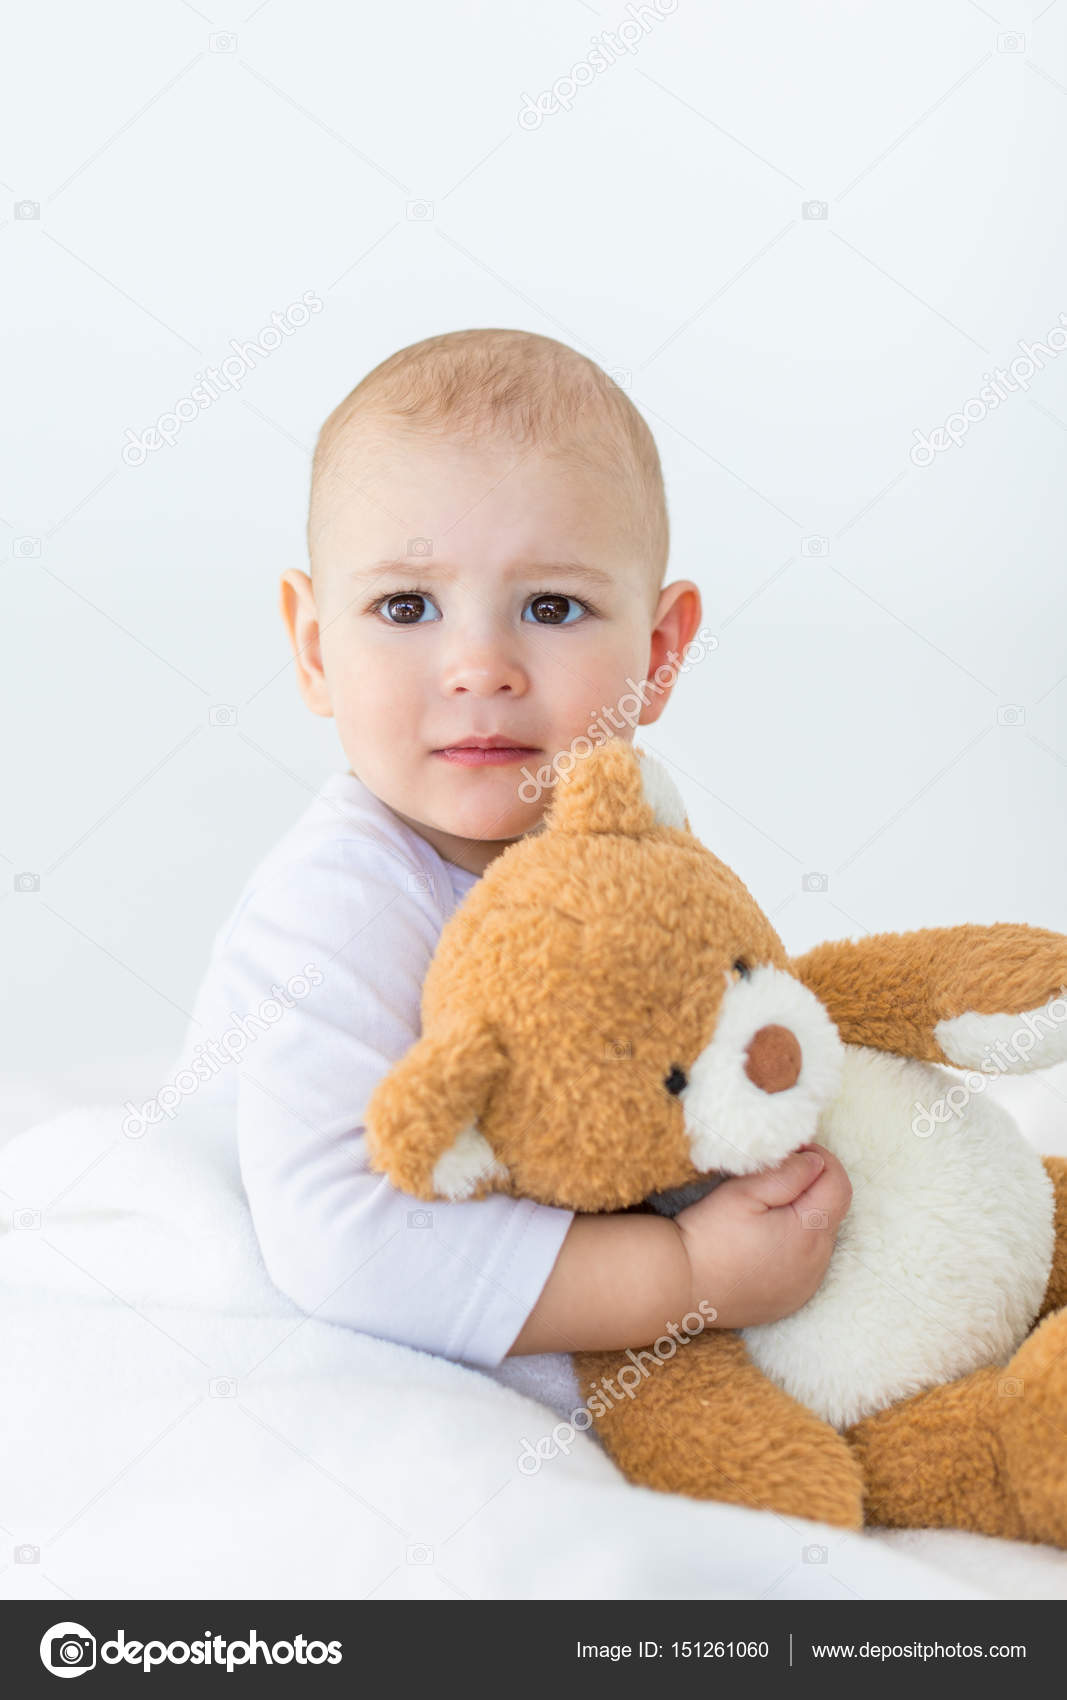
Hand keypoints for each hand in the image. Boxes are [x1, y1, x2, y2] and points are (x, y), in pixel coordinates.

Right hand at [674, 1142, 851, 1327]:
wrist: (679, 1285)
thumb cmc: (708, 1235)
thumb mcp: (744, 1192)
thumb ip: (788, 1173)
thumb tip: (817, 1162)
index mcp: (808, 1233)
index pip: (839, 1184)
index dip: (820, 1160)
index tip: (792, 1153)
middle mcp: (817, 1264)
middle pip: (833, 1211)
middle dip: (812, 1188)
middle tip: (775, 1177)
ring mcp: (806, 1286)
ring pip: (821, 1239)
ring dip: (804, 1218)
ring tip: (766, 1212)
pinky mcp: (792, 1300)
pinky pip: (808, 1265)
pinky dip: (795, 1247)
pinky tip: (764, 1242)